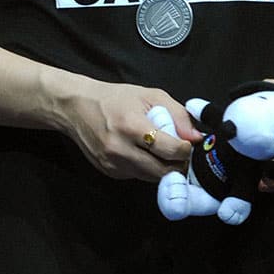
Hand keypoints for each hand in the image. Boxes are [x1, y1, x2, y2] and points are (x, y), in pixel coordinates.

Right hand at [61, 79, 201, 182]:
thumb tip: (196, 137)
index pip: (169, 149)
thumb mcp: (149, 95)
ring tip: (165, 153)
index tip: (188, 144)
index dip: (185, 149)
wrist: (77, 108)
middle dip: (177, 164)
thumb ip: (177, 114)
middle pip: (162, 170)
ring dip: (163, 168)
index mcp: (132, 126)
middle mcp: (121, 149)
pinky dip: (146, 169)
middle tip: (181, 153)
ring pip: (151, 178)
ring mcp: (113, 164)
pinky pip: (137, 176)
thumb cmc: (115, 98)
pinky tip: (144, 153)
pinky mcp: (109, 173)